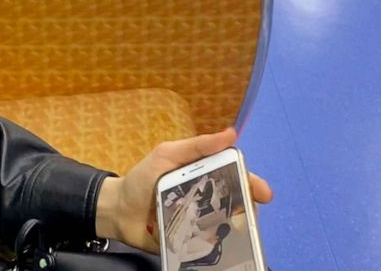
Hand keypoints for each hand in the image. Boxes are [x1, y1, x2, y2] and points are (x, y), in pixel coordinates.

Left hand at [94, 128, 273, 251]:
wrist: (117, 210)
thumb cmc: (142, 179)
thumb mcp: (167, 155)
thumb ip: (197, 146)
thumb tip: (231, 133)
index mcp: (204, 175)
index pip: (236, 177)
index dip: (252, 184)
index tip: (263, 193)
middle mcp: (207, 199)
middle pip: (237, 203)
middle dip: (248, 209)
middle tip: (251, 216)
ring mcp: (201, 221)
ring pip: (228, 226)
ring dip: (235, 228)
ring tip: (236, 231)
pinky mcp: (192, 242)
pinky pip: (210, 244)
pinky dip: (218, 245)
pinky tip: (221, 246)